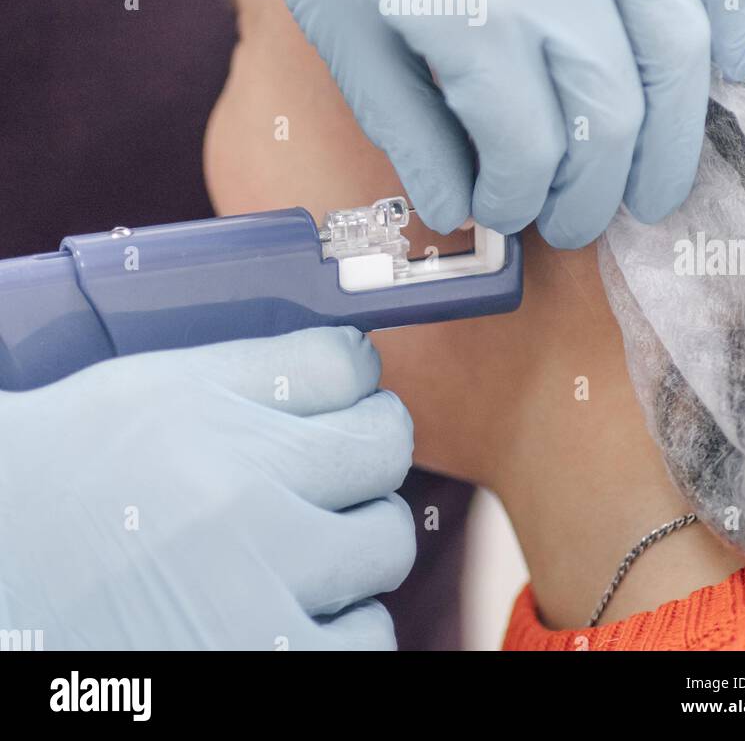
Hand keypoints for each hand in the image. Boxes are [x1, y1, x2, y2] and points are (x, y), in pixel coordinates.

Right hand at [0, 327, 414, 649]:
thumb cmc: (69, 470)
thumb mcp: (156, 391)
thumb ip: (266, 370)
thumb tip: (364, 363)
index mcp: (215, 428)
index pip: (354, 377)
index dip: (358, 391)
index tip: (347, 410)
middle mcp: (243, 513)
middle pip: (384, 457)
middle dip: (360, 463)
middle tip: (316, 481)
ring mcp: (255, 608)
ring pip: (385, 553)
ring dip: (355, 549)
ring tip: (295, 554)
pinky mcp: (260, 671)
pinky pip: (367, 645)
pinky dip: (342, 629)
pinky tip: (288, 614)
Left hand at [36, 0, 744, 245]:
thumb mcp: (336, 19)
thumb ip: (406, 124)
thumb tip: (459, 211)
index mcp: (470, 14)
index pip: (533, 151)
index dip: (526, 199)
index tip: (512, 210)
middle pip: (615, 112)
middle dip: (601, 190)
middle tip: (585, 219)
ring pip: (678, 38)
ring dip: (676, 129)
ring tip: (658, 179)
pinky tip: (728, 58)